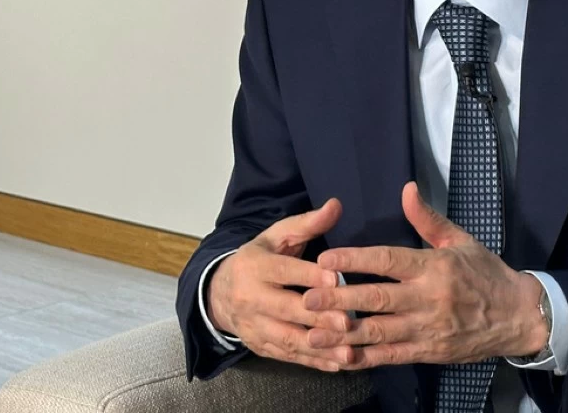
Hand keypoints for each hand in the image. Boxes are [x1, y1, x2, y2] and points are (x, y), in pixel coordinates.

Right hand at [206, 199, 357, 371]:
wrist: (219, 293)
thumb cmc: (258, 259)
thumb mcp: (277, 236)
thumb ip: (307, 223)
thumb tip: (336, 205)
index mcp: (254, 266)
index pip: (284, 271)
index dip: (309, 275)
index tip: (335, 279)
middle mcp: (250, 298)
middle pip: (286, 310)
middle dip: (318, 318)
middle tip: (348, 322)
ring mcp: (253, 326)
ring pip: (287, 339)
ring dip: (319, 347)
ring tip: (348, 351)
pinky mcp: (259, 347)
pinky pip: (288, 357)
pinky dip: (313, 362)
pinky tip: (337, 364)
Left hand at [301, 182, 547, 368]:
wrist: (519, 316)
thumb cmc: (486, 273)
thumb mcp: (460, 240)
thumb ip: (427, 218)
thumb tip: (406, 188)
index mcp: (434, 266)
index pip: (388, 260)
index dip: (355, 260)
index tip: (326, 260)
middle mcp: (429, 298)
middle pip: (377, 298)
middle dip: (339, 299)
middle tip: (307, 298)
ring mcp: (429, 328)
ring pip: (380, 331)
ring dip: (344, 332)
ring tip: (312, 332)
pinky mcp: (430, 352)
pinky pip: (393, 356)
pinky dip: (366, 358)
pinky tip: (341, 357)